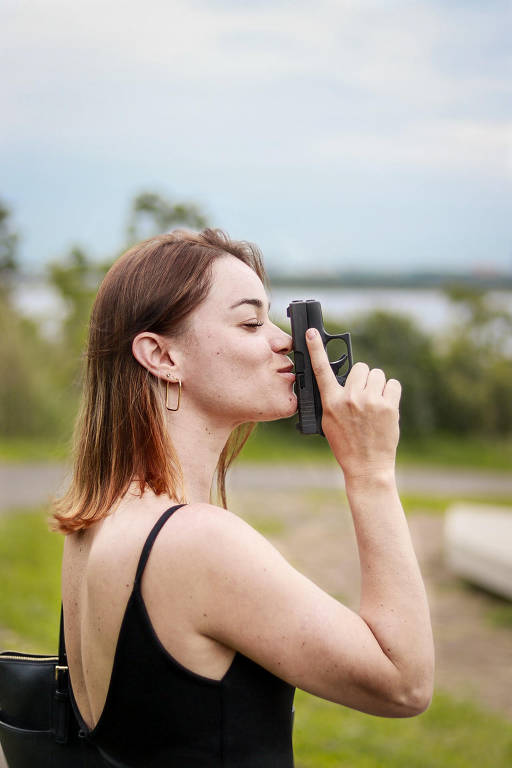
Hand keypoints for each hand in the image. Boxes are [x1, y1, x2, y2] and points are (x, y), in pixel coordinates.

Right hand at [305, 328, 401, 479]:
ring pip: (377, 374)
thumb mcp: (329, 422)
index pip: (321, 370)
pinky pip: (393, 384)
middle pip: (360, 367)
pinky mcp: (389, 406)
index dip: (316, 349)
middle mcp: (350, 398)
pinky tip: (386, 407)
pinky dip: (391, 393)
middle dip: (363, 378)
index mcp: (331, 402)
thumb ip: (334, 399)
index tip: (311, 333)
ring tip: (374, 404)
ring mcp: (370, 401)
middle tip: (363, 396)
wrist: (367, 466)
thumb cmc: (346, 445)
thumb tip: (343, 381)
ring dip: (377, 385)